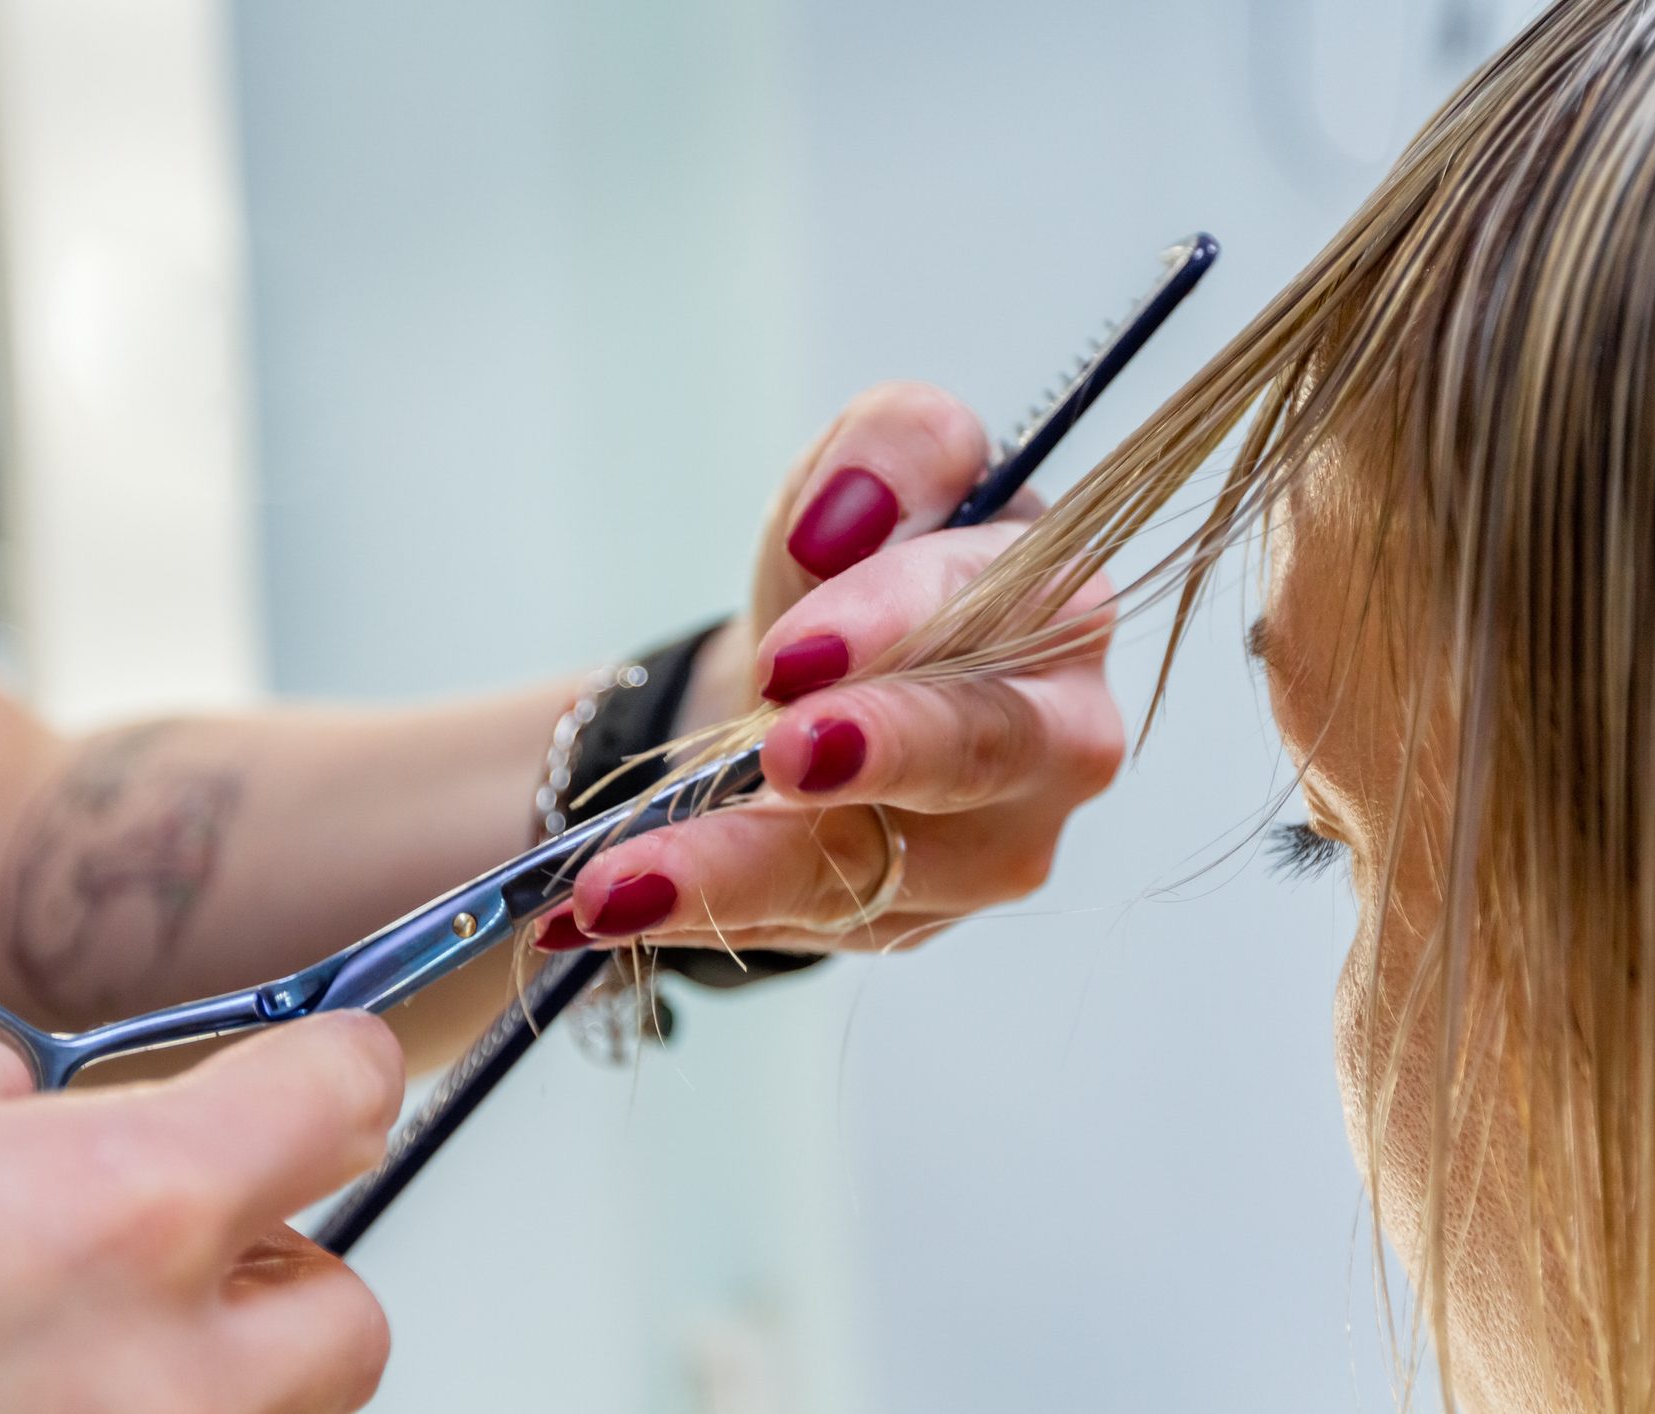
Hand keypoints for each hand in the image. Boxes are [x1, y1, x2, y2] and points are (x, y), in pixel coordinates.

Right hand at [0, 1014, 404, 1412]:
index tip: (308, 1067)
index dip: (321, 1066)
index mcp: (110, 1217)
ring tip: (57, 1341)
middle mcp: (138, 1386)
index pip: (341, 1098)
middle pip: (341, 1318)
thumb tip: (20, 1103)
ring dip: (196, 1372)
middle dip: (269, 1265)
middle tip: (166, 1234)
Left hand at [537, 382, 1123, 954]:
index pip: (996, 600)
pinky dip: (694, 915)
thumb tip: (844, 515)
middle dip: (880, 749)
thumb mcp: (862, 476)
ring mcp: (993, 847)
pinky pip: (802, 925)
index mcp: (1060, 601)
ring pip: (876, 869)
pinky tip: (593, 914)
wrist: (814, 686)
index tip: (796, 649)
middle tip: (782, 754)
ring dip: (740, 873)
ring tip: (618, 883)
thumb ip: (891, 447)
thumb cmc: (858, 573)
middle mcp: (1059, 737)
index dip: (895, 621)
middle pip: (982, 748)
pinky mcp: (914, 920)